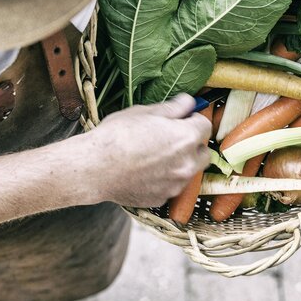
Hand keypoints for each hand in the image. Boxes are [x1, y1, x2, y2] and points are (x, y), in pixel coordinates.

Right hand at [78, 94, 211, 206]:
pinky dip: (164, 178)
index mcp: (186, 138)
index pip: (205, 125)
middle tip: (170, 137)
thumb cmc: (117, 135)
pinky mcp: (162, 198)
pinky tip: (144, 171)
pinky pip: (171, 185)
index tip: (181, 119)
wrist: (95, 167)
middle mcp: (187, 164)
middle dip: (192, 144)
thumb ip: (172, 108)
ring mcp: (176, 184)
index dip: (192, 119)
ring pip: (188, 171)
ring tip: (153, 155)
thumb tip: (188, 102)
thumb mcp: (144, 112)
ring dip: (179, 162)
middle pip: (203, 152)